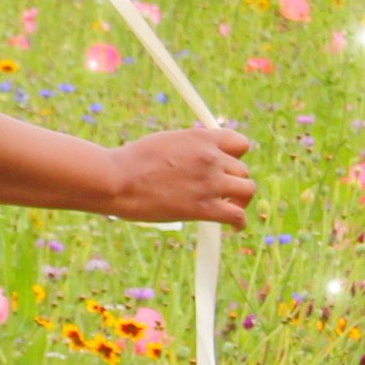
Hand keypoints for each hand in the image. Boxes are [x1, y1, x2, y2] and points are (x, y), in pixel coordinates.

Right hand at [104, 123, 253, 226]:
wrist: (118, 179)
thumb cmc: (133, 161)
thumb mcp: (166, 141)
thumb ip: (189, 147)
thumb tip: (198, 157)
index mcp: (201, 138)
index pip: (239, 144)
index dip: (235, 157)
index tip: (227, 167)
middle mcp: (210, 157)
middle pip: (243, 170)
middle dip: (234, 181)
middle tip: (222, 192)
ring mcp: (209, 182)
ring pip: (247, 190)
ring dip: (240, 200)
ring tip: (230, 206)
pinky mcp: (204, 207)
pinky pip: (237, 215)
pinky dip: (239, 222)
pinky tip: (235, 226)